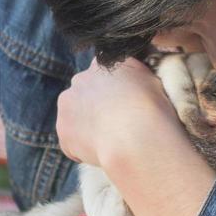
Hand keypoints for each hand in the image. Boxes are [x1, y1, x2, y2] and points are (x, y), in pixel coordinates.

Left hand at [55, 57, 182, 167]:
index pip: (103, 75)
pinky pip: (72, 142)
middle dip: (95, 108)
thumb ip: (135, 76)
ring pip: (75, 117)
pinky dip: (83, 150)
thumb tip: (132, 83)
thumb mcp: (152, 80)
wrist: (136, 136)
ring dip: (87, 127)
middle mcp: (81, 79)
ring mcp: (68, 105)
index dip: (114, 93)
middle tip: (116, 125)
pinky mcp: (63, 131)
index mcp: (104, 64)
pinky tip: (103, 151)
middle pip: (84, 94)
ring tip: (111, 140)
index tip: (124, 106)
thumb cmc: (151, 109)